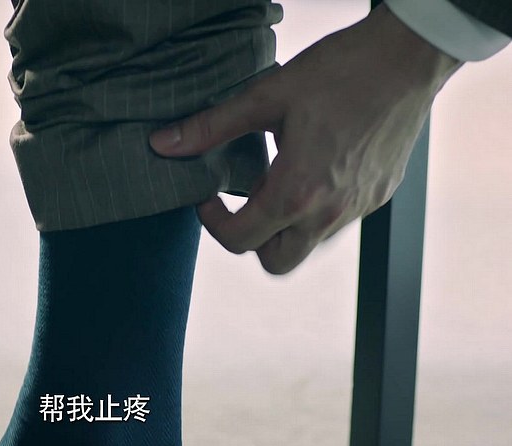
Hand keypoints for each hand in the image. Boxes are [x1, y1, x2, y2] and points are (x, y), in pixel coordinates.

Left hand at [149, 4, 461, 274]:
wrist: (410, 56)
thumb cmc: (341, 70)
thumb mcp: (266, 96)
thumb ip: (211, 127)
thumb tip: (163, 145)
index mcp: (298, 191)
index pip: (240, 240)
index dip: (213, 223)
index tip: (209, 197)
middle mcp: (331, 212)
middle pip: (276, 262)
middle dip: (250, 240)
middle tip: (242, 201)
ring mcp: (359, 208)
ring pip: (308, 245)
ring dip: (283, 226)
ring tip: (279, 179)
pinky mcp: (379, 196)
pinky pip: (337, 222)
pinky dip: (314, 211)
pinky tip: (313, 169)